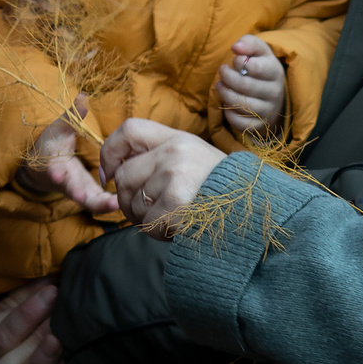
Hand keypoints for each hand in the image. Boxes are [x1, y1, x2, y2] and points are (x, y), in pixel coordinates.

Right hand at [15, 116, 117, 213]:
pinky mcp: (88, 196)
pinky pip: (98, 203)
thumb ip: (71, 116)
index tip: (57, 175)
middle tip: (83, 197)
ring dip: (99, 205)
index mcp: (54, 161)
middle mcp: (64, 180)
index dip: (54, 171)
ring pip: (87, 201)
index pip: (53, 167)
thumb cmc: (53, 143)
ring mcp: (76, 190)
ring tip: (115, 204)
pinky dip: (109, 205)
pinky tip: (125, 203)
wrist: (46, 166)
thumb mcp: (59, 127)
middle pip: (70, 189)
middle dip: (77, 193)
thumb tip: (83, 97)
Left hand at [99, 118, 229, 233]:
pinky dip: (158, 232)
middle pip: (124, 176)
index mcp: (177, 138)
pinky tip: (177, 229)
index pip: (128, 130)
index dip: (110, 153)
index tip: (109, 176)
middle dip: (129, 201)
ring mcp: (175, 174)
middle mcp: (174, 151)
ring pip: (133, 203)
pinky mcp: (176, 200)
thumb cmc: (220, 190)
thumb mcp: (193, 160)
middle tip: (150, 212)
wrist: (253, 208)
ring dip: (145, 220)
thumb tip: (113, 176)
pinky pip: (148, 222)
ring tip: (171, 219)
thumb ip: (159, 159)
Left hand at [216, 35, 285, 136]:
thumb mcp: (259, 51)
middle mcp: (275, 92)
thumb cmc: (261, 67)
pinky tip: (226, 103)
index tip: (235, 60)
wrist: (273, 93)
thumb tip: (236, 47)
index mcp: (275, 71)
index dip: (239, 62)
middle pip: (245, 86)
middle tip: (222, 71)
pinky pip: (241, 123)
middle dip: (227, 77)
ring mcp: (268, 110)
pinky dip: (229, 114)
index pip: (255, 67)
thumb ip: (248, 43)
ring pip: (242, 105)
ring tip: (220, 85)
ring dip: (225, 93)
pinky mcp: (260, 124)